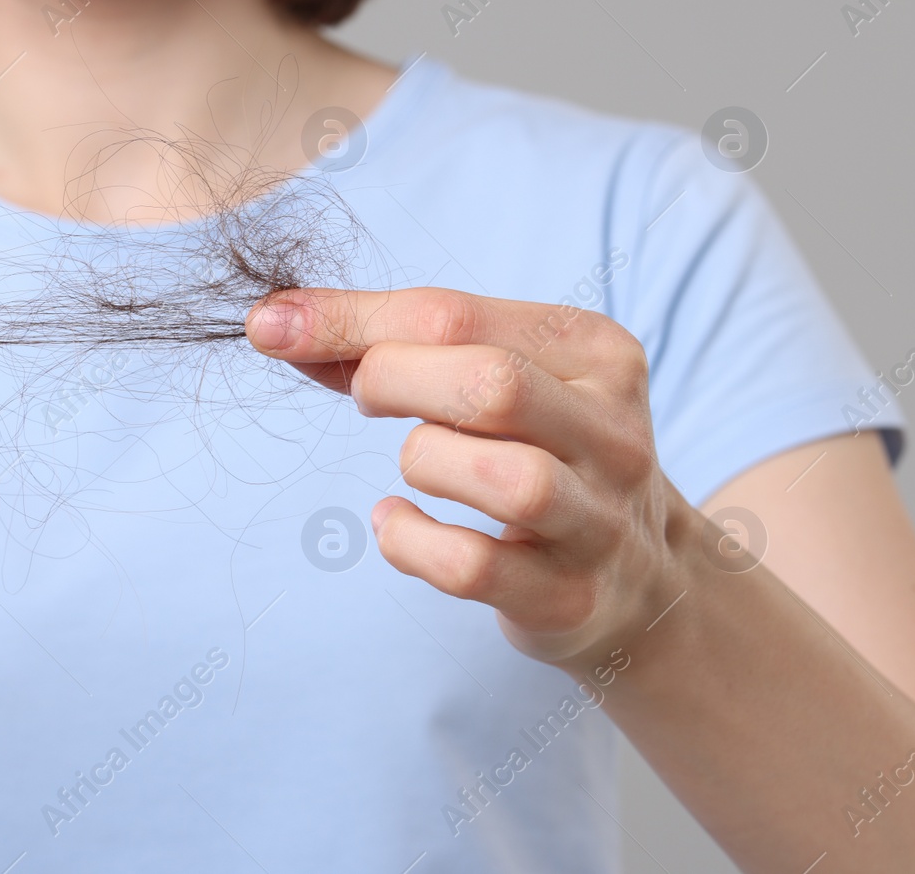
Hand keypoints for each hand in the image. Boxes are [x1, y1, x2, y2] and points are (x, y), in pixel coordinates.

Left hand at [246, 286, 693, 665]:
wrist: (642, 582)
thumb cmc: (542, 456)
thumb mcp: (501, 381)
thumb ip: (399, 348)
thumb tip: (279, 323)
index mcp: (595, 353)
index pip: (456, 316)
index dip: (348, 318)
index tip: (272, 325)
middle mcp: (611, 433)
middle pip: (492, 385)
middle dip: (393, 381)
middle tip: (367, 397)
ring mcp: (597, 522)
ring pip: (503, 479)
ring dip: (423, 462)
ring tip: (413, 467)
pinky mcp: (567, 598)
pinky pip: (472, 566)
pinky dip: (410, 542)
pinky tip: (395, 524)